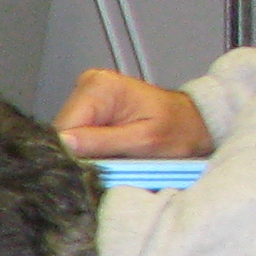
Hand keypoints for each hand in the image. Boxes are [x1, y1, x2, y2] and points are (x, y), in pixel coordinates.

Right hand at [53, 70, 209, 159]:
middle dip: (79, 153)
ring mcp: (86, 95)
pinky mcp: (87, 108)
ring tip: (112, 155)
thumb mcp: (143, 141)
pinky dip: (88, 148)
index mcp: (100, 87)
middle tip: (108, 163)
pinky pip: (75, 134)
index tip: (90, 170)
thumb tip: (64, 144)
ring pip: (66, 136)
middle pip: (62, 132)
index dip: (72, 154)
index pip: (64, 128)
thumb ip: (102, 142)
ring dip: (84, 152)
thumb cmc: (178, 129)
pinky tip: (107, 150)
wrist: (193, 122)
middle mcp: (88, 85)